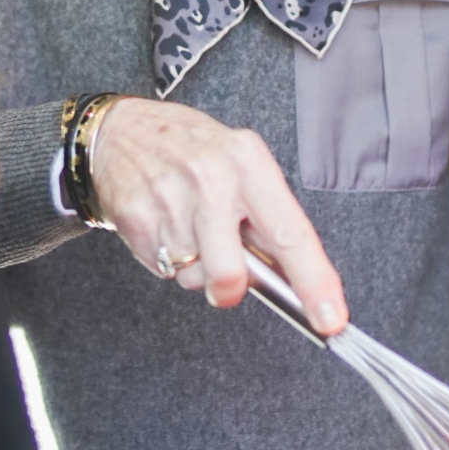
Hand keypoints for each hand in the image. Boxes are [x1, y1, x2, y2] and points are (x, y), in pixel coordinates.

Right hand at [90, 98, 345, 332]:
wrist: (118, 130)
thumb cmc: (188, 148)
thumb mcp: (239, 162)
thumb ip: (264, 216)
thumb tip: (291, 276)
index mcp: (247, 161)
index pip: (290, 233)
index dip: (314, 282)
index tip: (330, 319)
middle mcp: (210, 178)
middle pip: (230, 272)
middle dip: (229, 288)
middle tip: (226, 275)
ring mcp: (169, 198)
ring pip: (194, 275)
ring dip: (194, 265)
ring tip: (187, 227)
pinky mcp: (135, 217)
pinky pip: (163, 268)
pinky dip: (167, 257)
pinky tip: (165, 225)